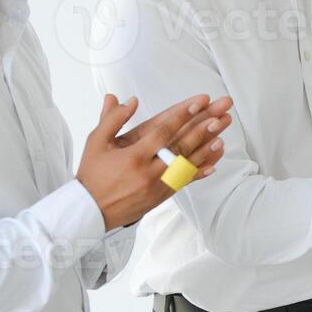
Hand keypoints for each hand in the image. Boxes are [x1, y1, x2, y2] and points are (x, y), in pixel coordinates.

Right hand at [77, 93, 233, 230]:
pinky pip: (184, 182)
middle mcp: (148, 171)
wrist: (89, 211)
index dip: (183, 115)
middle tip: (221, 112)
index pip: (163, 131)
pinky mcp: (161, 196)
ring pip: (186, 164)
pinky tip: (215, 161)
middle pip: (181, 146)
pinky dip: (200, 171)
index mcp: (133, 156)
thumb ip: (112, 119)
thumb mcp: (95, 142)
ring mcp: (157, 186)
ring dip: (206, 147)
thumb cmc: (92, 174)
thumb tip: (129, 100)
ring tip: (222, 132)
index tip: (200, 101)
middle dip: (203, 127)